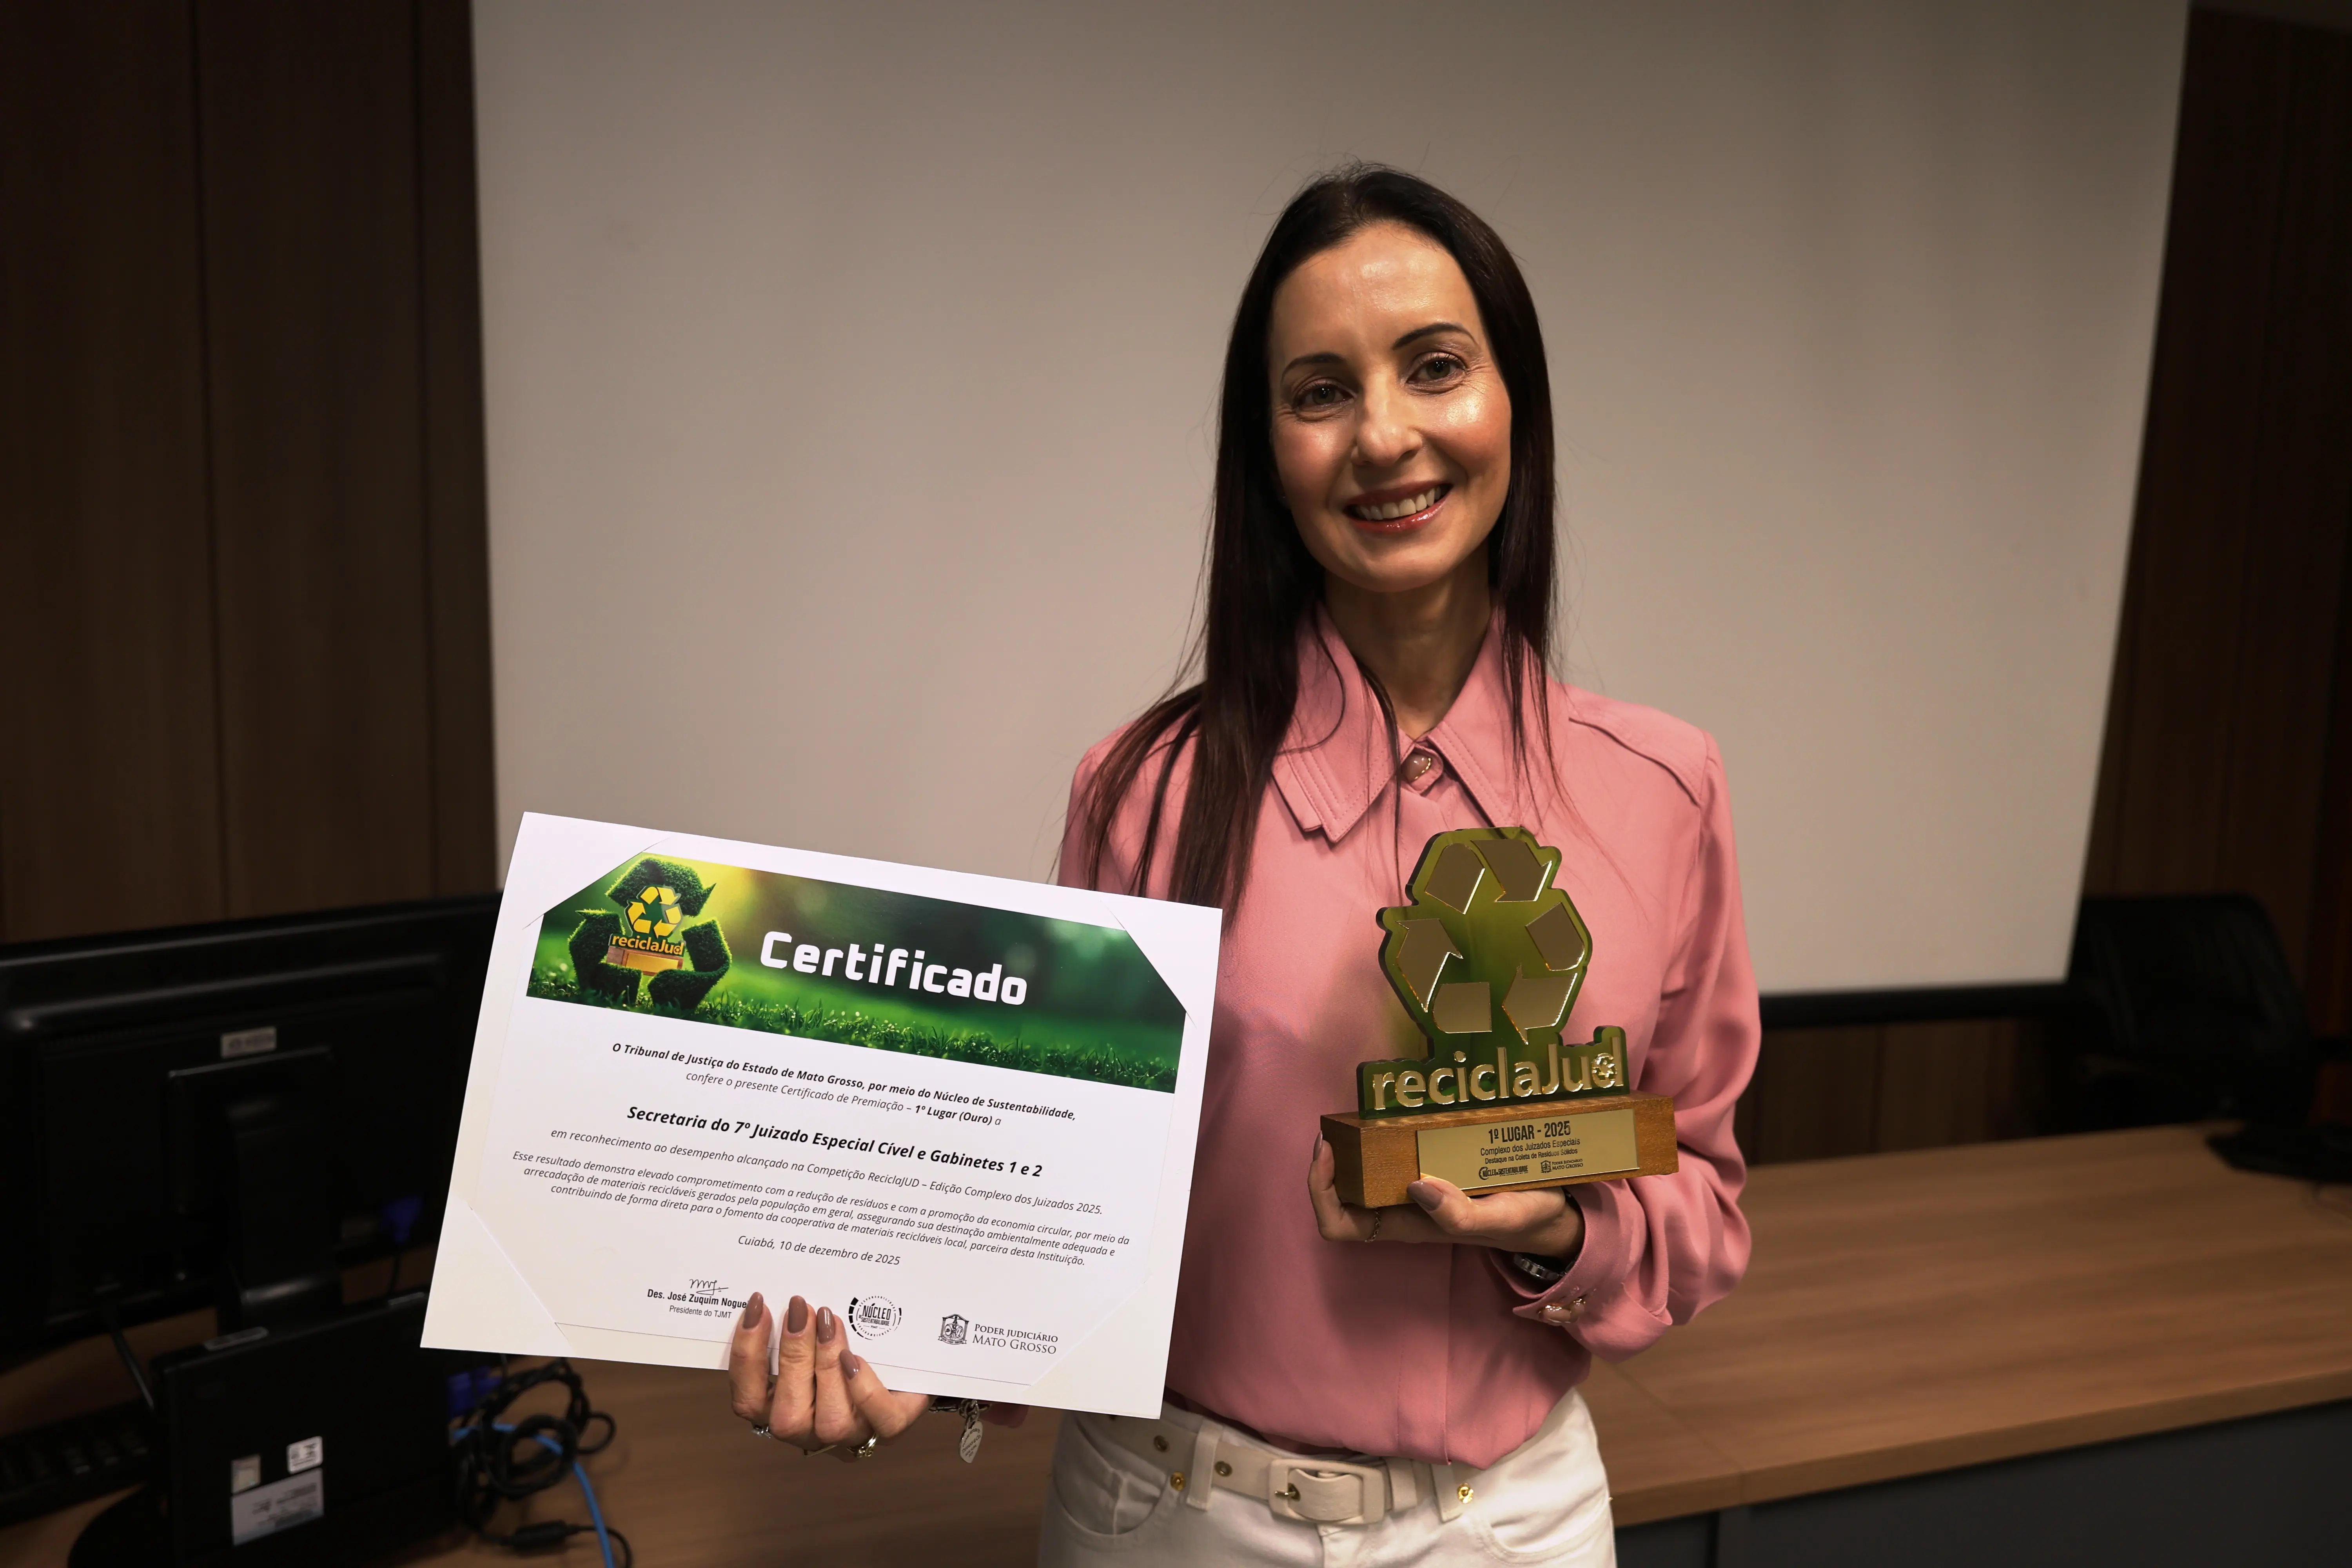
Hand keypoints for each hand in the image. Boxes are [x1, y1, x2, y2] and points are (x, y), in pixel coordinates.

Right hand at [726, 1292, 929, 1458]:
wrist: (904, 1364)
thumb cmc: (849, 1346)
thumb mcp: (815, 1336)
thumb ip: (795, 1326)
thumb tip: (785, 1294)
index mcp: (783, 1409)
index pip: (748, 1400)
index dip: (747, 1355)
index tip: (758, 1306)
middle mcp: (812, 1430)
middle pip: (787, 1416)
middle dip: (792, 1356)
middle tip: (801, 1308)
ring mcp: (852, 1433)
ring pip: (831, 1422)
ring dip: (826, 1367)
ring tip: (831, 1322)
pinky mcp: (891, 1426)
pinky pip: (880, 1420)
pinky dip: (865, 1389)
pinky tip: (856, 1358)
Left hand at [1308, 1136, 1584, 1258]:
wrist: (1551, 1212)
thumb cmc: (1524, 1220)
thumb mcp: (1499, 1218)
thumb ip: (1460, 1216)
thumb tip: (1417, 1188)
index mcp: (1407, 1225)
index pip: (1338, 1223)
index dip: (1320, 1191)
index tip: (1329, 1153)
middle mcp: (1402, 1206)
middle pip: (1341, 1191)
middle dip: (1331, 1158)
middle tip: (1341, 1123)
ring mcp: (1415, 1187)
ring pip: (1363, 1169)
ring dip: (1355, 1142)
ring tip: (1362, 1110)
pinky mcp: (1432, 1166)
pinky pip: (1393, 1152)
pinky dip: (1384, 1131)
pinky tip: (1397, 1108)